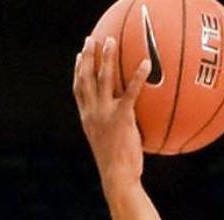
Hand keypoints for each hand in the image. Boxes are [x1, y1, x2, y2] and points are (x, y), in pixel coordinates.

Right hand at [72, 36, 149, 185]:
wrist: (117, 176)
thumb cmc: (118, 167)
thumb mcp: (109, 144)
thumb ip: (113, 129)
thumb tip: (127, 124)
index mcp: (87, 118)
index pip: (78, 89)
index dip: (78, 71)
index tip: (80, 56)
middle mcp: (92, 112)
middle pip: (86, 77)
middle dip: (88, 56)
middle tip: (91, 39)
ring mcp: (105, 113)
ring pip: (103, 78)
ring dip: (106, 57)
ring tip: (111, 41)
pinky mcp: (121, 117)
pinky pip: (130, 91)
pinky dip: (137, 76)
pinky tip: (145, 63)